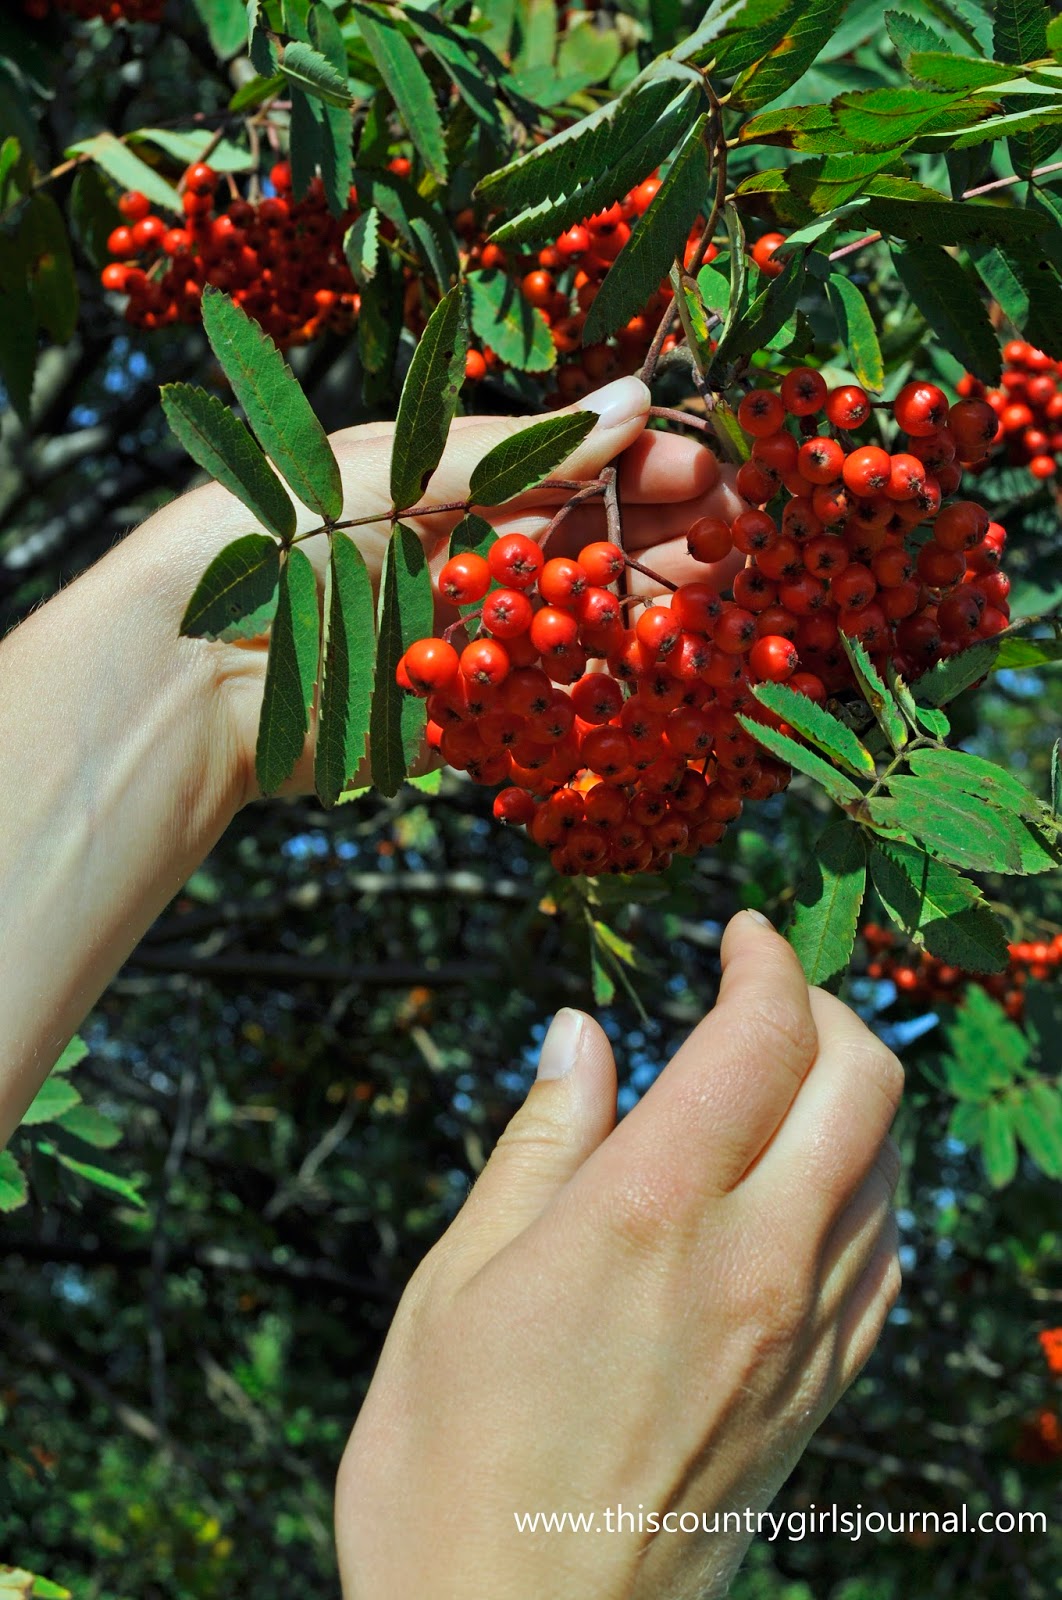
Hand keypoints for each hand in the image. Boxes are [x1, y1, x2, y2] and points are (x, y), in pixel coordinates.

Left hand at [158, 375, 745, 802]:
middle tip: (740, 534)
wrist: (190, 676)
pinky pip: (551, 697)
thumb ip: (512, 451)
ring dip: (653, 605)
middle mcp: (466, 556)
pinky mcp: (464, 713)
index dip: (640, 469)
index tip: (707, 472)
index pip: (568, 466)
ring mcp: (471, 636)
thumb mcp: (390, 471)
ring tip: (722, 590)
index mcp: (446, 482)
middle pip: (588, 541)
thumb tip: (636, 401)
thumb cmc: (271, 541)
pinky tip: (667, 669)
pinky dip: (608, 685)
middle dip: (664, 535)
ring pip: (582, 617)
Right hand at [335, 912, 902, 1599]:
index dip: (763, 961)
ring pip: (889, 1163)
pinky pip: (885, 1256)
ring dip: (855, 1093)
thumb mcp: (456, 1287)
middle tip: (765, 996)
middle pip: (863, 1082)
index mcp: (646, 1214)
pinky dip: (866, 1186)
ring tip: (783, 1080)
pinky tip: (805, 1188)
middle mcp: (750, 1261)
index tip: (740, 933)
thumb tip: (584, 1035)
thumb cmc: (448, 1470)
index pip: (760, 1037)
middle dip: (829, 1008)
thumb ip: (538, 1145)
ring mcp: (801, 1336)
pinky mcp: (818, 1398)